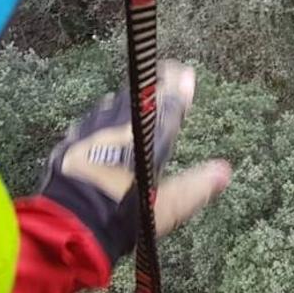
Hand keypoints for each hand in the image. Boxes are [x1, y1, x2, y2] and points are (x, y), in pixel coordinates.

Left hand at [39, 60, 230, 261]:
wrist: (72, 220)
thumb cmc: (122, 214)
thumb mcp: (168, 206)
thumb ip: (196, 186)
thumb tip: (223, 171)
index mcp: (148, 141)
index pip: (168, 106)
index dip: (178, 87)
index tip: (185, 72)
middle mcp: (120, 130)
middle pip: (139, 100)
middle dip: (153, 86)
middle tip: (162, 75)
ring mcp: (92, 133)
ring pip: (112, 108)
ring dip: (125, 102)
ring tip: (132, 99)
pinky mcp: (70, 144)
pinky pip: (88, 124)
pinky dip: (99, 120)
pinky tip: (96, 122)